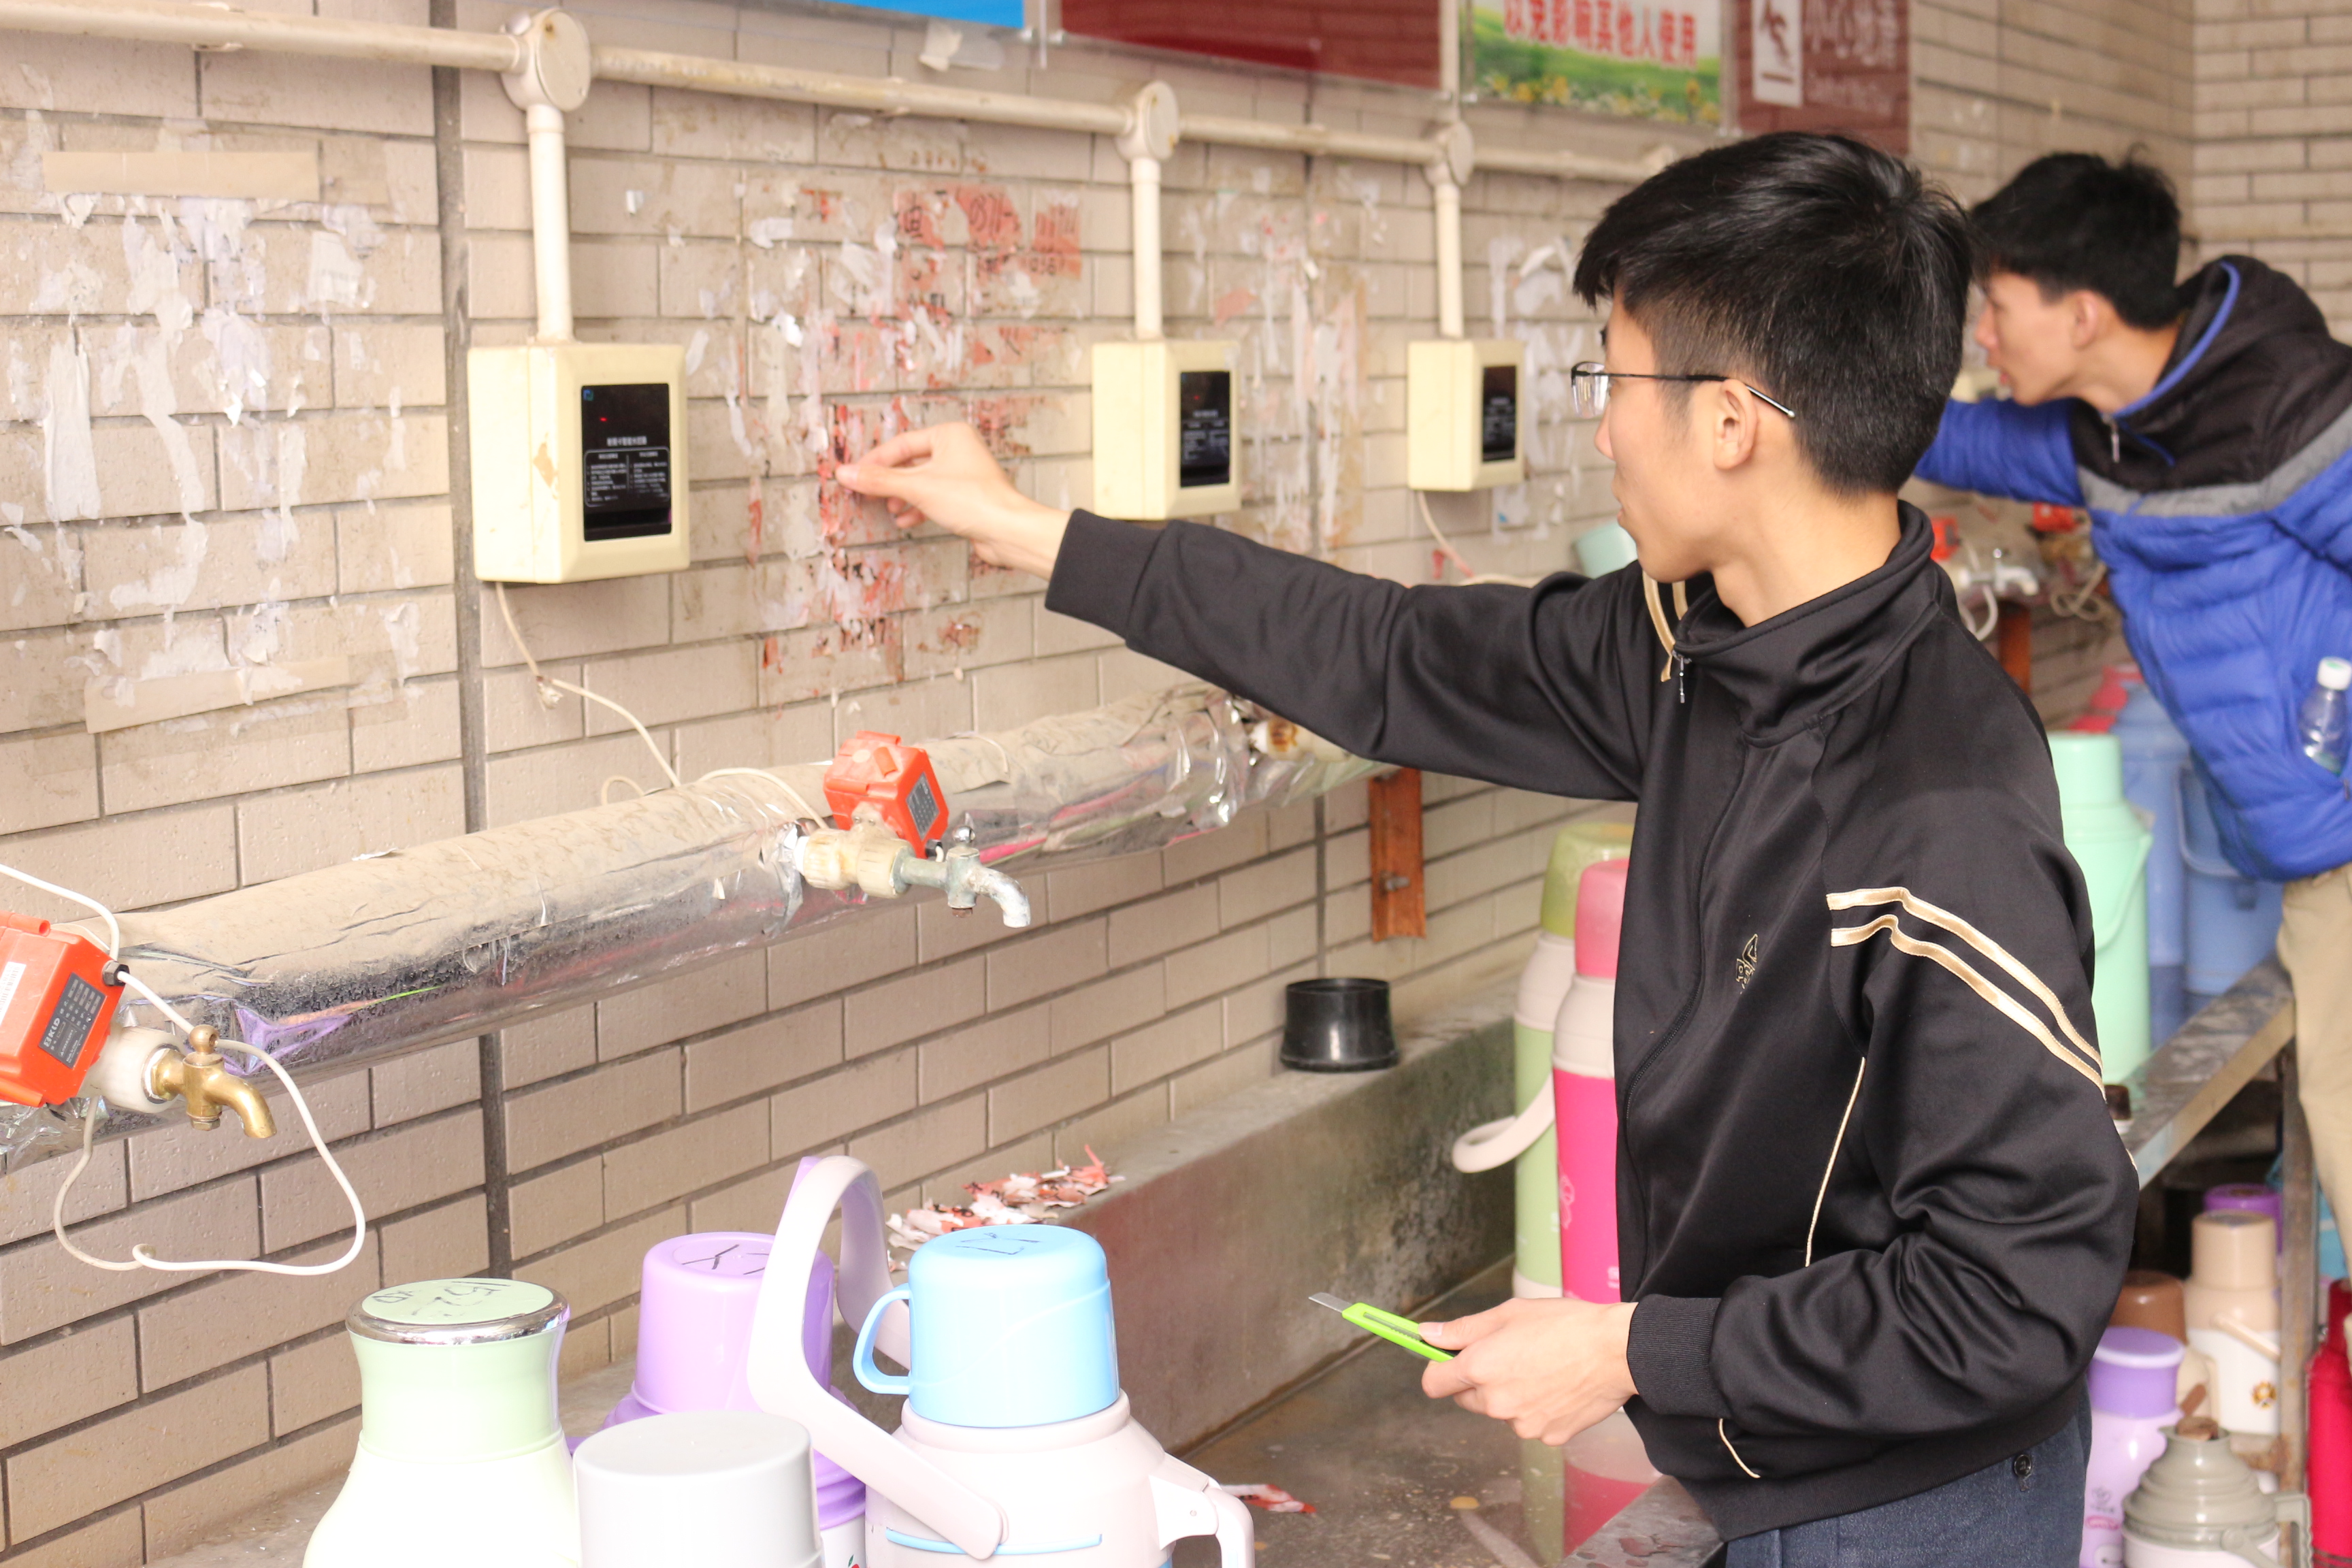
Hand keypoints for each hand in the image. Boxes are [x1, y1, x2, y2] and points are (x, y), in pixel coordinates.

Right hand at [836, 422, 1071, 578]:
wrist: (1007, 530)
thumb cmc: (975, 500)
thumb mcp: (917, 487)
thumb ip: (879, 481)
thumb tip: (846, 474)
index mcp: (950, 434)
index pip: (902, 444)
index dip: (875, 461)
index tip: (854, 474)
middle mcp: (958, 449)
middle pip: (911, 463)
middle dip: (890, 481)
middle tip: (866, 492)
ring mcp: (963, 474)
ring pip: (922, 482)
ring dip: (902, 496)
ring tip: (889, 508)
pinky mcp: (966, 497)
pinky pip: (934, 497)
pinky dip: (918, 507)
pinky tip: (906, 519)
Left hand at [1419, 1297, 1638, 1444]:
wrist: (1617, 1350)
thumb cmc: (1565, 1325)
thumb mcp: (1508, 1314)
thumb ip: (1463, 1329)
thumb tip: (1427, 1334)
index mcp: (1480, 1369)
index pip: (1434, 1383)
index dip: (1440, 1369)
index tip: (1451, 1361)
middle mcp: (1496, 1403)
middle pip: (1468, 1399)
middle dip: (1479, 1382)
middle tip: (1510, 1356)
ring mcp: (1523, 1424)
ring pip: (1501, 1412)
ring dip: (1511, 1395)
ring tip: (1543, 1368)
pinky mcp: (1548, 1437)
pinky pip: (1531, 1423)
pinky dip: (1539, 1409)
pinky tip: (1559, 1386)